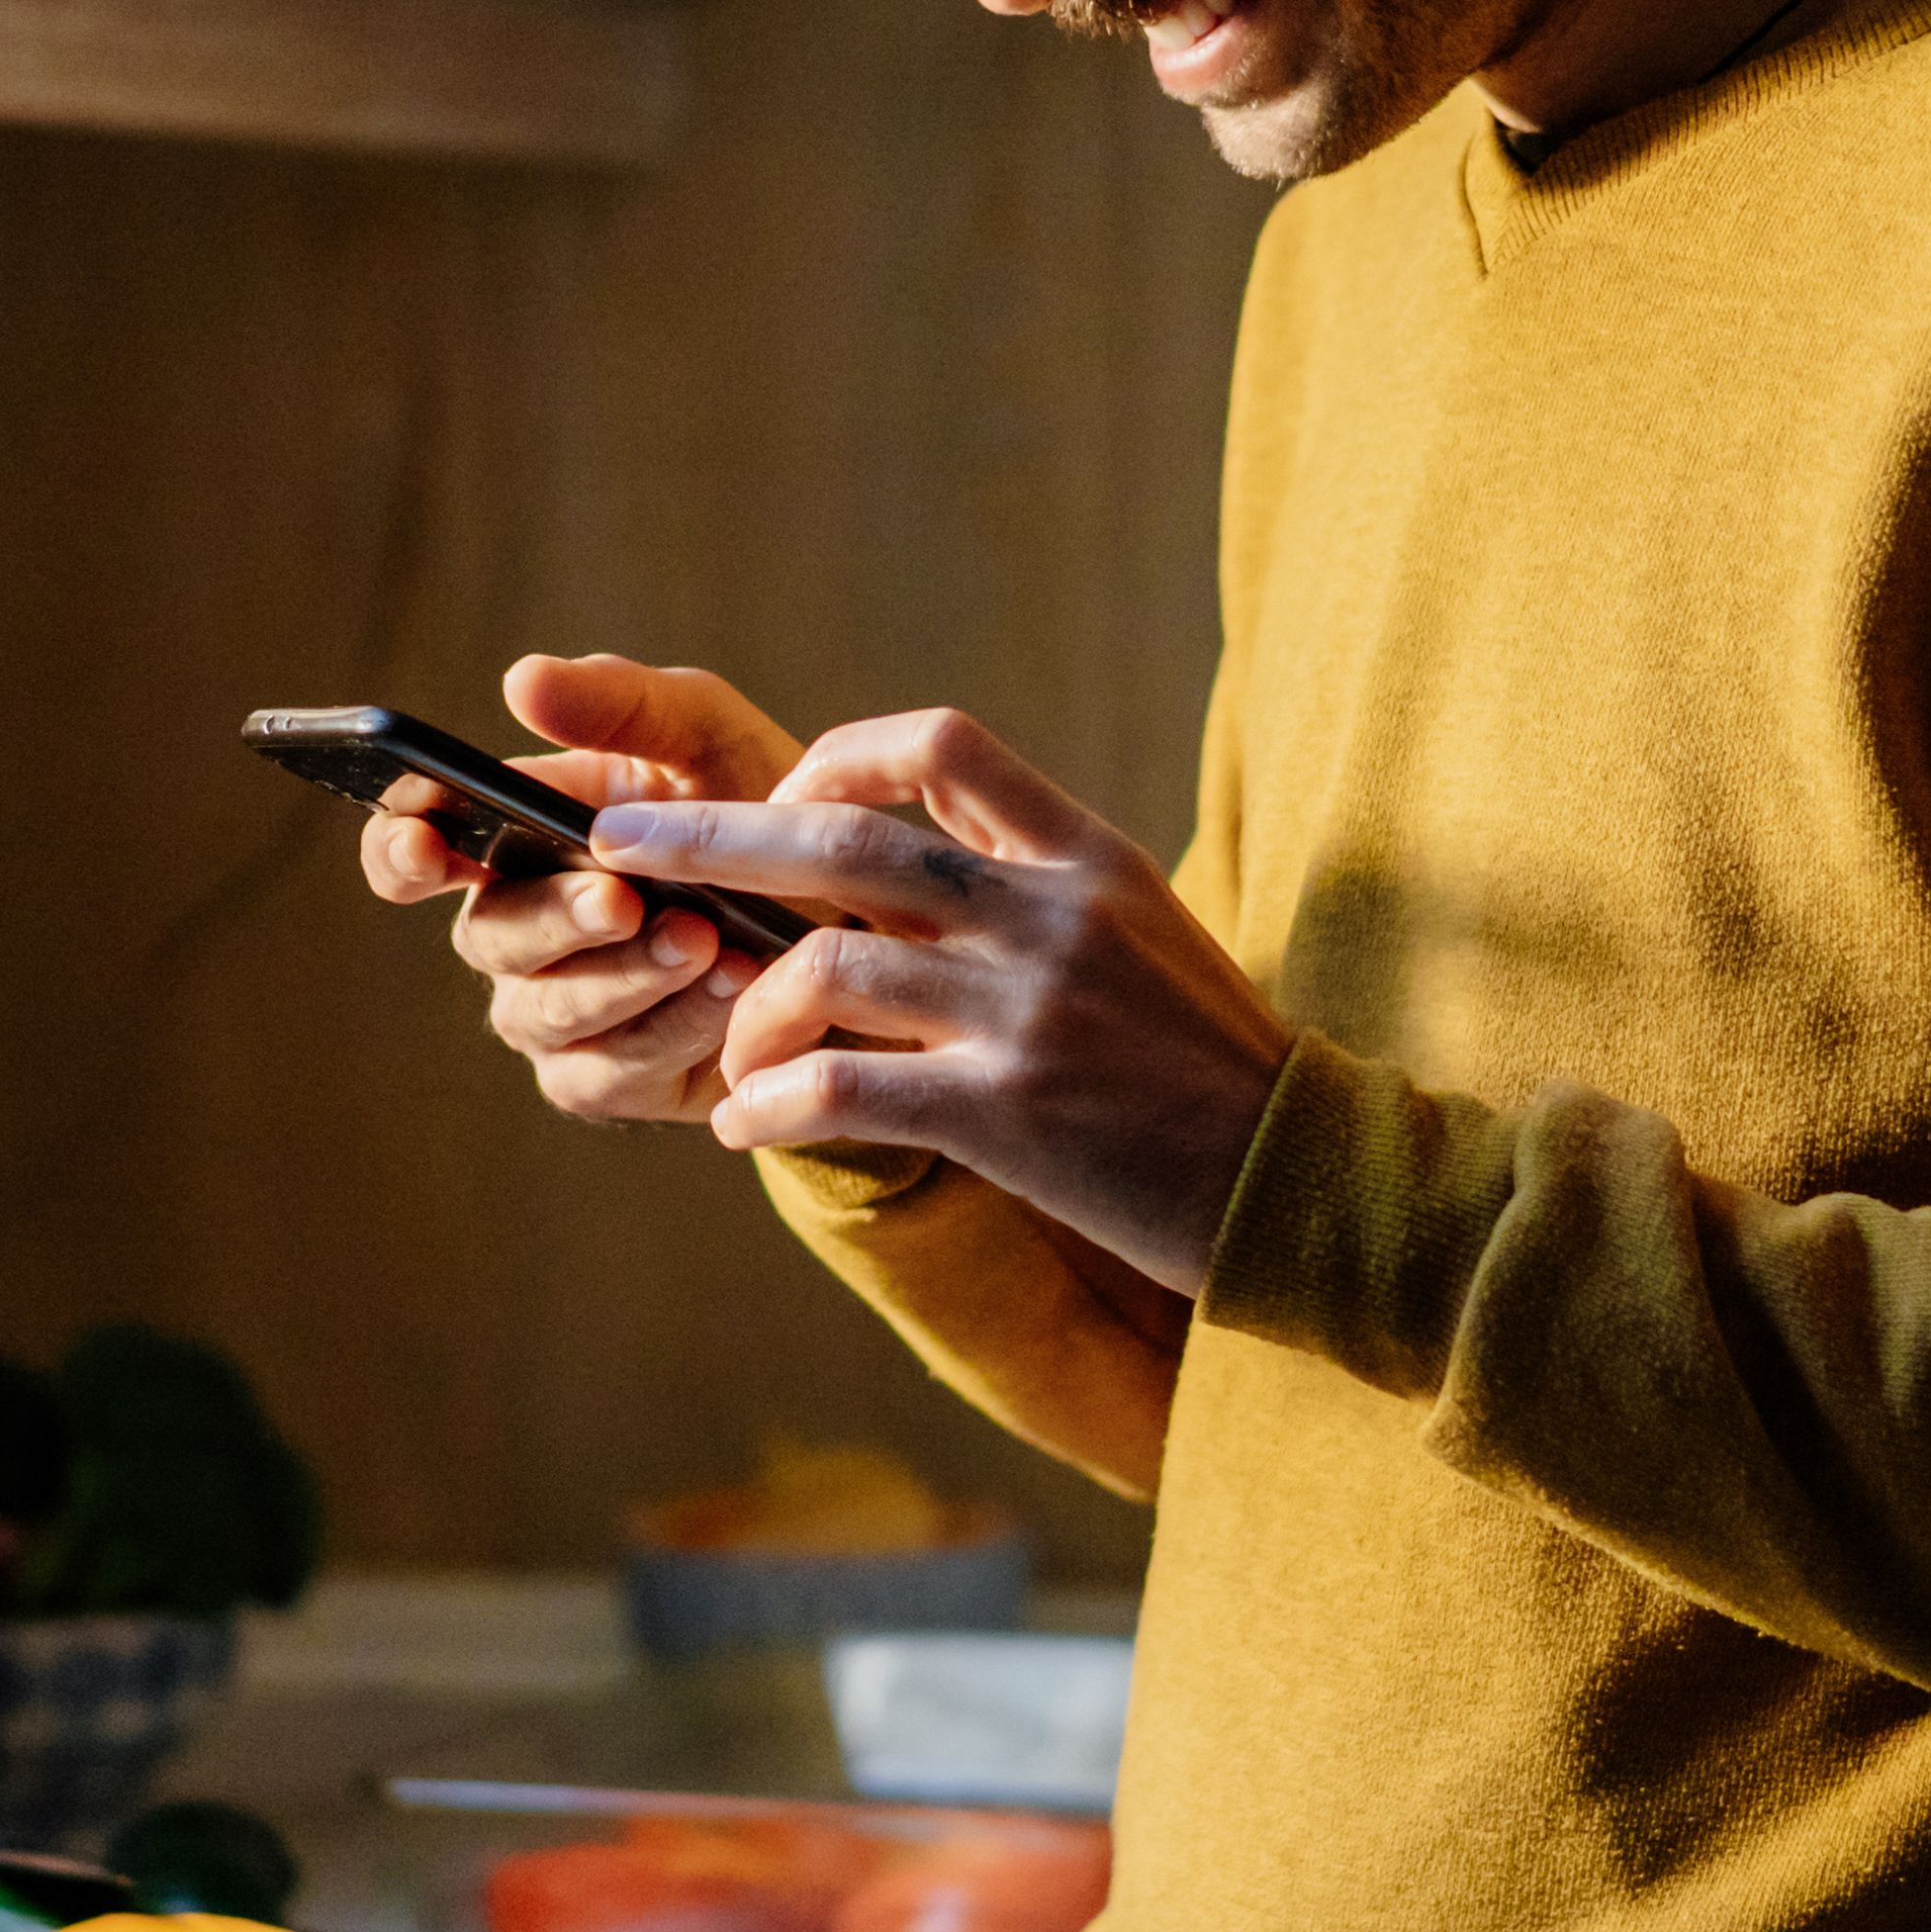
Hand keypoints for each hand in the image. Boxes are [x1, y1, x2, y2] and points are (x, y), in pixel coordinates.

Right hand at [359, 654, 803, 1124]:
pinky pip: (609, 1071)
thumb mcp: (705, 733)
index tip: (426, 844)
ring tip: (707, 940)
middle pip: (489, 935)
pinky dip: (671, 1030)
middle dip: (555, 918)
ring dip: (626, 978)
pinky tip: (732, 990)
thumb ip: (619, 702)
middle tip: (623, 900)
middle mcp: (519, 931)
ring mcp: (558, 1014)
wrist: (860, 916)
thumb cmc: (763, 808)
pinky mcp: (613, 1079)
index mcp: (516, 839)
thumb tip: (521, 680)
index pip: (413, 848)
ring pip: (546, 1012)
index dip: (400, 849)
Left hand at [591, 707, 1290, 1294]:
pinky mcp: (1010, 1116)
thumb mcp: (1142, 939)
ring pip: (827, 967)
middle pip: (844, 841)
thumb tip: (902, 876)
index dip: (836, 759)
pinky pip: (843, 1090)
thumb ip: (1032, 894)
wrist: (1310, 1185)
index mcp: (1086, 856)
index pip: (939, 746)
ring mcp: (1030, 1012)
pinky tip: (745, 1127)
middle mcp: (1051, 915)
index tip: (782, 798)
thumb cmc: (1210, 1072)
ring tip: (721, 1058)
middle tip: (620, 840)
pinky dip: (770, 1104)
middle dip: (712, 836)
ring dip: (744, 1009)